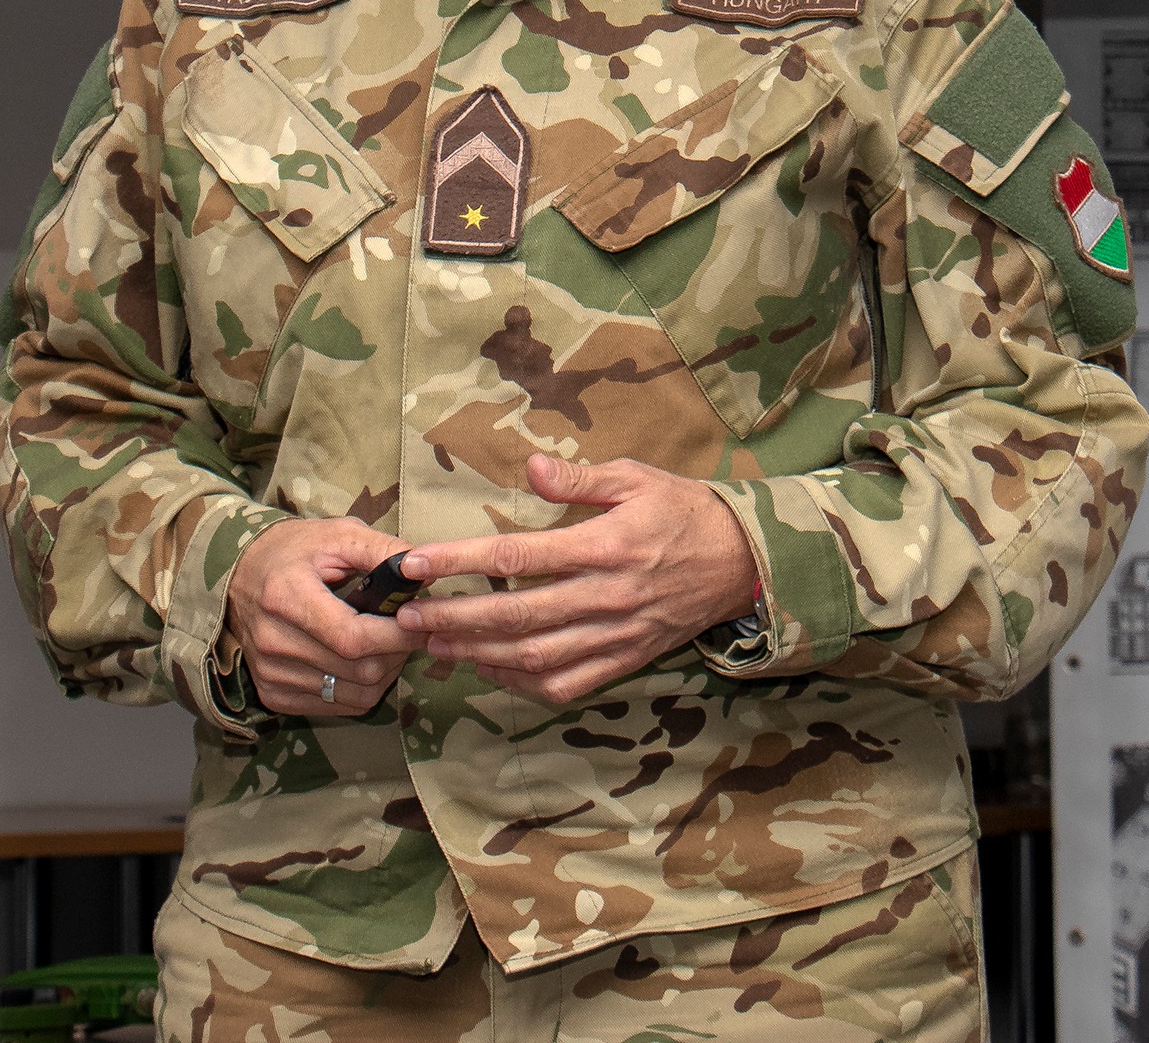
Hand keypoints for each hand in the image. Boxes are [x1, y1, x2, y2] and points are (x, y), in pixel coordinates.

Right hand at [227, 516, 415, 718]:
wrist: (239, 574)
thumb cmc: (294, 550)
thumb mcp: (338, 534)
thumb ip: (382, 550)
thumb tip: (424, 571)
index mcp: (286, 597)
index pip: (353, 637)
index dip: (397, 635)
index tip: (421, 621)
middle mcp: (273, 642)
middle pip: (358, 670)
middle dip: (398, 652)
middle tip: (410, 630)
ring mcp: (271, 673)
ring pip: (354, 695)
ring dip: (385, 673)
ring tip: (389, 643)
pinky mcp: (273, 694)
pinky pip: (336, 708)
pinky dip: (362, 689)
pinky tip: (364, 660)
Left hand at [395, 454, 758, 706]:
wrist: (743, 563)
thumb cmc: (684, 511)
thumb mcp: (637, 478)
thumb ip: (580, 478)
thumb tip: (530, 466)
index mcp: (606, 546)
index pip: (518, 558)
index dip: (462, 562)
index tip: (418, 562)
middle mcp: (607, 596)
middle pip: (516, 616)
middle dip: (453, 618)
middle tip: (405, 616)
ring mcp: (616, 634)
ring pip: (534, 657)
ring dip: (477, 654)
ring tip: (433, 644)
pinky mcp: (624, 659)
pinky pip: (565, 682)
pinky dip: (521, 683)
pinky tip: (489, 669)